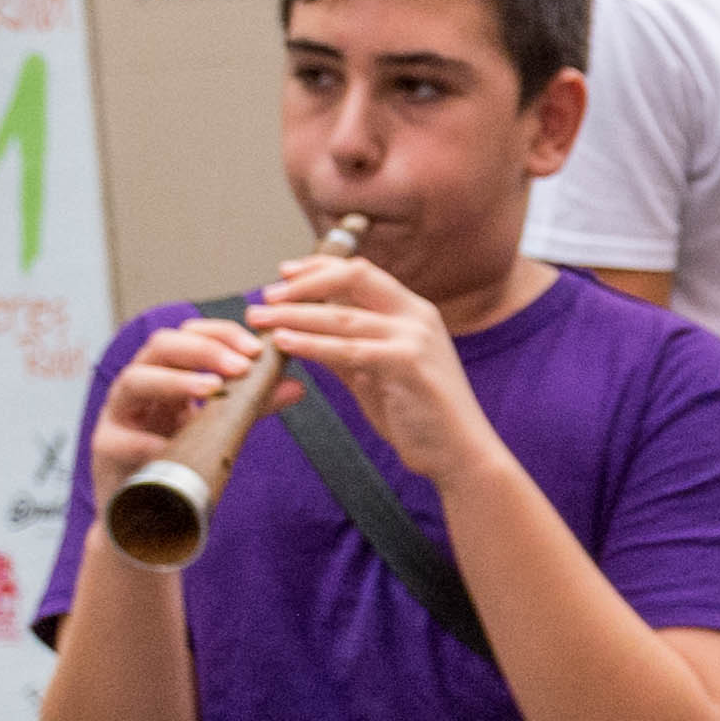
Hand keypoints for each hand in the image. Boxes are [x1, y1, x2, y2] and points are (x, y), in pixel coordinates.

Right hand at [84, 313, 274, 500]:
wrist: (144, 515)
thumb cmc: (180, 461)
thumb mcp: (218, 428)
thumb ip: (251, 406)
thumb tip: (297, 386)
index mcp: (166, 374)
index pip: (189, 335)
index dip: (221, 334)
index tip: (257, 348)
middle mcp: (138, 387)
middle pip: (159, 346)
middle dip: (202, 350)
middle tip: (241, 365)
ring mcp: (117, 416)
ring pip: (133, 381)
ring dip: (174, 381)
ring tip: (211, 389)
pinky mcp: (105, 449)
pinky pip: (120, 439)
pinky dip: (148, 442)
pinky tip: (171, 446)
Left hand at [245, 250, 493, 486]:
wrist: (460, 453)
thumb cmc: (420, 415)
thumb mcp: (378, 373)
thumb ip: (347, 347)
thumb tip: (303, 331)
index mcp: (412, 311)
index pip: (361, 272)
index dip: (320, 267)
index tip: (284, 273)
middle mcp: (416, 316)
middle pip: (353, 278)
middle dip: (303, 285)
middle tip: (265, 297)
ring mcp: (414, 337)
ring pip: (343, 315)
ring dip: (294, 315)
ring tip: (259, 320)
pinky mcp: (407, 364)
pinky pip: (348, 349)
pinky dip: (312, 344)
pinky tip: (284, 343)